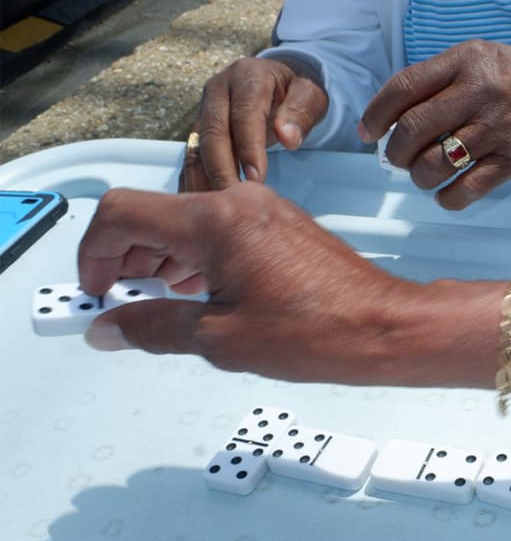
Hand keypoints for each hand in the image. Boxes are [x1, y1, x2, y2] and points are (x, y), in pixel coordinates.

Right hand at [78, 185, 439, 384]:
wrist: (387, 327)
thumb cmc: (322, 331)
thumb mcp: (221, 339)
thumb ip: (154, 328)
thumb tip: (110, 327)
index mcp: (216, 220)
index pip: (122, 213)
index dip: (93, 253)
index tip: (95, 292)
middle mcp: (239, 202)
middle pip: (151, 213)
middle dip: (124, 257)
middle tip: (119, 302)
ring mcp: (262, 210)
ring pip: (184, 220)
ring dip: (159, 258)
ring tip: (158, 304)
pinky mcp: (280, 225)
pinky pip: (218, 229)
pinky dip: (195, 257)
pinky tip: (199, 295)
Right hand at [181, 56, 328, 191]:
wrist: (280, 81)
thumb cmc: (297, 90)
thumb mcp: (311, 94)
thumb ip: (301, 113)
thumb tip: (288, 137)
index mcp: (247, 77)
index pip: (244, 114)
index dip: (248, 147)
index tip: (257, 178)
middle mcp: (219, 89)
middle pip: (212, 133)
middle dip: (221, 169)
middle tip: (234, 200)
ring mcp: (205, 108)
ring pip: (197, 146)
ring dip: (204, 178)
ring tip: (217, 207)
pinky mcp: (199, 127)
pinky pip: (192, 155)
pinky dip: (195, 179)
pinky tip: (201, 201)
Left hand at [358, 40, 510, 209]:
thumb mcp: (481, 58)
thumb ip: (440, 78)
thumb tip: (390, 116)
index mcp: (467, 62)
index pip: (403, 88)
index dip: (376, 113)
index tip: (369, 131)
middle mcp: (481, 93)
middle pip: (413, 129)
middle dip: (395, 151)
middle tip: (398, 157)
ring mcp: (499, 129)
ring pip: (435, 164)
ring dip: (418, 177)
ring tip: (422, 174)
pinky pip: (466, 190)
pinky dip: (447, 198)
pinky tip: (446, 192)